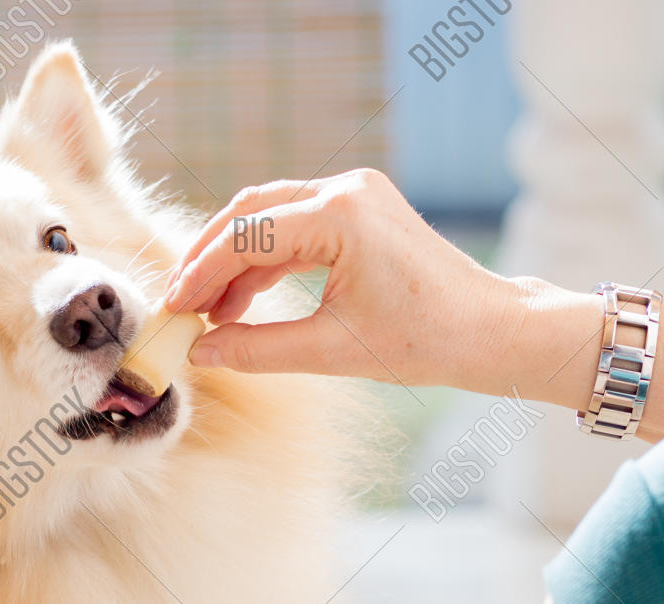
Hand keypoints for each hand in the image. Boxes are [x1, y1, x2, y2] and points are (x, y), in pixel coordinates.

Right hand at [165, 169, 554, 395]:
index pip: (245, 235)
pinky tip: (244, 300)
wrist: (489, 331)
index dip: (201, 273)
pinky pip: (298, 227)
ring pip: (271, 217)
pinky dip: (268, 260)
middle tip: (180, 304)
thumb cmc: (424, 341)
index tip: (174, 309)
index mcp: (340, 215)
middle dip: (209, 258)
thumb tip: (201, 353)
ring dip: (237, 261)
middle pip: (250, 212)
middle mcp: (347, 190)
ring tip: (211, 313)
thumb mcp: (332, 351)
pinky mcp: (363, 210)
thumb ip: (258, 350)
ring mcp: (357, 194)